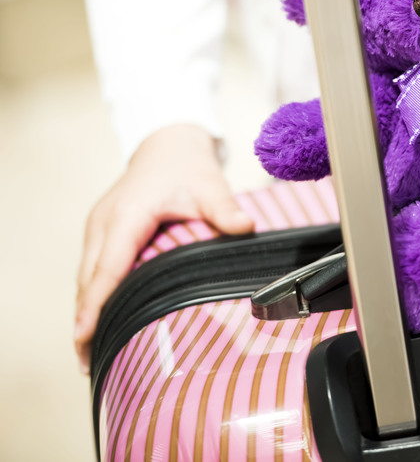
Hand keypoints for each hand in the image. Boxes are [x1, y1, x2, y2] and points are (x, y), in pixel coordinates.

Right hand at [74, 125, 253, 373]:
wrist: (168, 144)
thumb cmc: (186, 167)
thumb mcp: (210, 185)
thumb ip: (225, 209)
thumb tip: (245, 228)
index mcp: (126, 217)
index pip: (107, 270)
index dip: (95, 306)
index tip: (84, 338)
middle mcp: (104, 225)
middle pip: (88, 282)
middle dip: (85, 322)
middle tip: (87, 364)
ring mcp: (98, 229)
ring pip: (86, 279)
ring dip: (86, 313)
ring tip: (89, 355)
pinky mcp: (101, 233)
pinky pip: (92, 271)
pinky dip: (92, 297)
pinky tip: (100, 323)